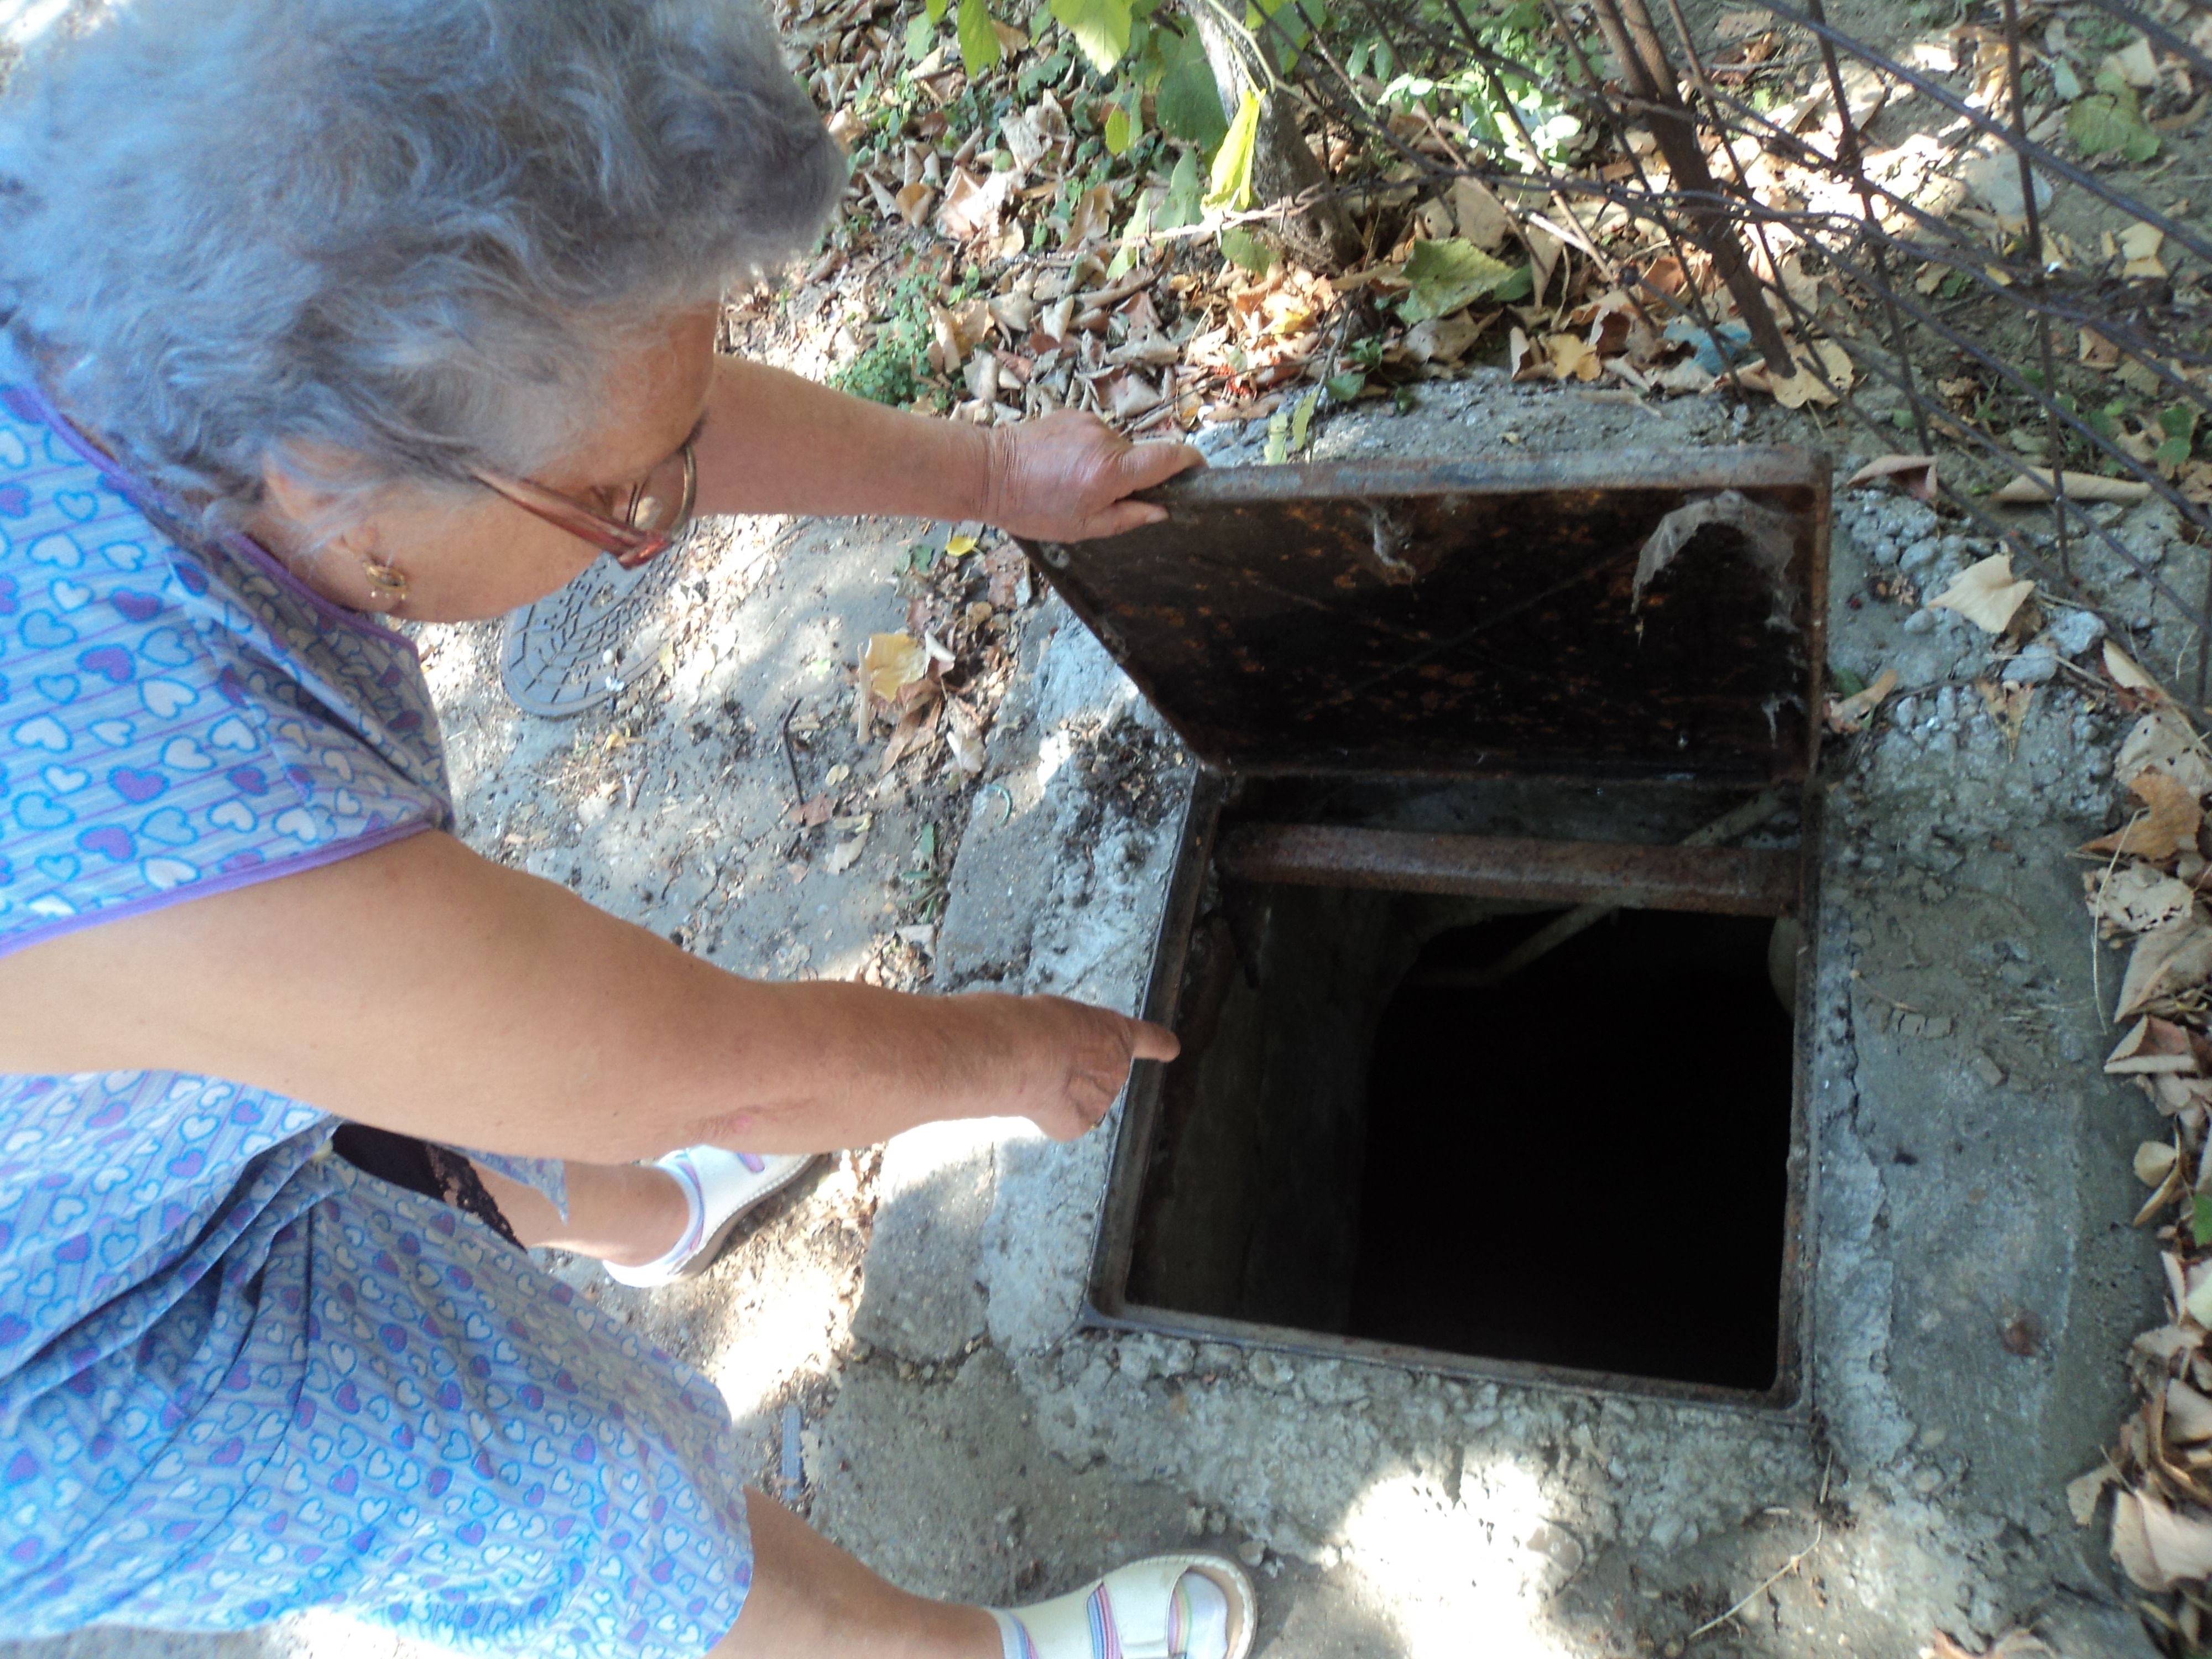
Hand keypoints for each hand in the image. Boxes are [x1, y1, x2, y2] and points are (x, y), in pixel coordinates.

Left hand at [980, 409, 1202, 541]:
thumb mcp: (1084, 527)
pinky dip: (1091, 453)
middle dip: (1135, 477)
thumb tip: (1162, 511)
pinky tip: (1065, 468)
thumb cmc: (1031, 507)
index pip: (1170, 456)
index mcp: (1112, 471)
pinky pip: (1098, 437)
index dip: (1191, 463)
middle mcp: (1106, 440)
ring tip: (1076, 484)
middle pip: (1143, 455)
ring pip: (1118, 448)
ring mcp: (1089, 422)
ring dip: (1110, 466)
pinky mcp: (1074, 414)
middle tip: (1106, 500)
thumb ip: (1129, 517)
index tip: (1199, 472)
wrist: (988, 472)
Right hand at [1021, 995, 1181, 1141]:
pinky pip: (1064, 1121)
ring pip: (1077, 1100)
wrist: (1027, 1054)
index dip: (1160, 1045)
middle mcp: (1118, 1070)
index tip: (1172, 1048)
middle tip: (1046, 1061)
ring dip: (1058, 1093)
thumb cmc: (1041, 1024)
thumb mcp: (1065, 1015)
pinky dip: (1049, 1114)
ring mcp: (1103, 1101)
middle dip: (1073, 1073)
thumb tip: (1060, 1058)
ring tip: (1038, 1075)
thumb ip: (1075, 1036)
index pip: (1149, 1039)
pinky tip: (1037, 1098)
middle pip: (1097, 1075)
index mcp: (1116, 1034)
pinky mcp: (1081, 1125)